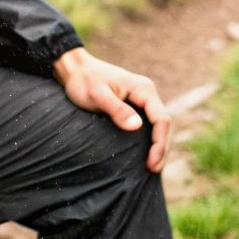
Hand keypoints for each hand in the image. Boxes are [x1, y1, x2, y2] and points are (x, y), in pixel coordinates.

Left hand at [52, 47, 170, 172]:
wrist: (74, 69)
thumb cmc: (84, 81)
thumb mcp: (97, 95)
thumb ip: (117, 110)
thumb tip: (137, 126)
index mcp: (144, 89)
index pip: (161, 119)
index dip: (160, 143)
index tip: (152, 163)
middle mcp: (147, 93)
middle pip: (163, 124)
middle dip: (161, 148)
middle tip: (154, 170)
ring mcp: (142, 99)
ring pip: (157, 125)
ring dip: (158, 145)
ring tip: (153, 167)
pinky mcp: (134, 105)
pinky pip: (148, 124)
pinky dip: (149, 139)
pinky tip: (145, 153)